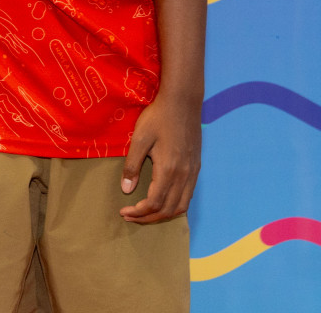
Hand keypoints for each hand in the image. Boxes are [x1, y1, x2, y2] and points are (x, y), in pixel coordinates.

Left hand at [119, 93, 200, 223]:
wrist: (182, 102)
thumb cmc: (158, 117)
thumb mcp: (139, 139)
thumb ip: (132, 166)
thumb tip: (127, 190)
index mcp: (169, 170)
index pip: (154, 203)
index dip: (138, 212)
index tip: (124, 211)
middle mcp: (184, 175)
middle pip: (168, 209)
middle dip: (148, 218)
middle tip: (130, 216)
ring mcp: (193, 172)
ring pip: (181, 206)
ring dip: (162, 214)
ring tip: (145, 213)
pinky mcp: (196, 167)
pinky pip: (188, 195)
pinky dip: (174, 205)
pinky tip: (162, 200)